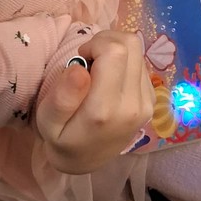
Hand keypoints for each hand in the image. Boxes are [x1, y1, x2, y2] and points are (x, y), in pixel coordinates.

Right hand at [36, 31, 155, 174]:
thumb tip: (79, 68)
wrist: (87, 159)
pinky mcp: (152, 99)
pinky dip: (124, 60)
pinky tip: (110, 75)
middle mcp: (133, 105)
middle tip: (88, 58)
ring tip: (98, 67)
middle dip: (106, 41)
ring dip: (116, 49)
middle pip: (130, 45)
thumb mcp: (48, 121)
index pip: (115, 52)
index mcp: (105, 109)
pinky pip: (141, 62)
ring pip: (138, 50)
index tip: (81, 58)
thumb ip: (62, 97)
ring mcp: (147, 102)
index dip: (95, 44)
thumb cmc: (62, 137)